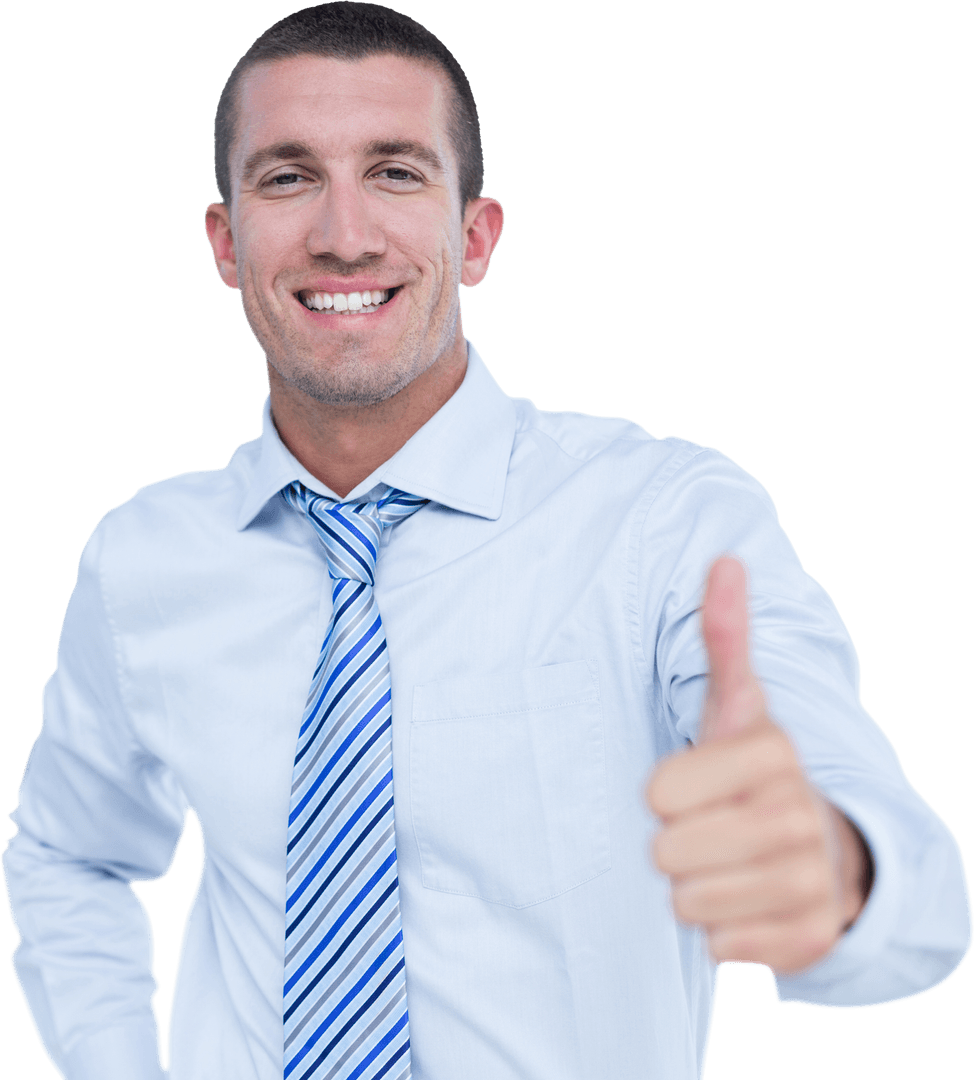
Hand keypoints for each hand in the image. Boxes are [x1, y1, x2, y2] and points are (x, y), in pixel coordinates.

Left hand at [645, 557, 871, 973]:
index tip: (696, 785)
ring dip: (694, 887)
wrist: (822, 848)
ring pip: (687, 904)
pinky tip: (744, 898)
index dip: (664, 794)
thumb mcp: (736, 704)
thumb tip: (723, 560)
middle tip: (709, 827)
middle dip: (676, 843)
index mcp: (774, 754)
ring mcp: (809, 884)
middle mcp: (799, 818)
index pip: (658, 795)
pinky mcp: (807, 940)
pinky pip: (717, 945)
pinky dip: (720, 927)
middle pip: (667, 854)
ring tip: (725, 860)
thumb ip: (723, 637)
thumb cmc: (754, 770)